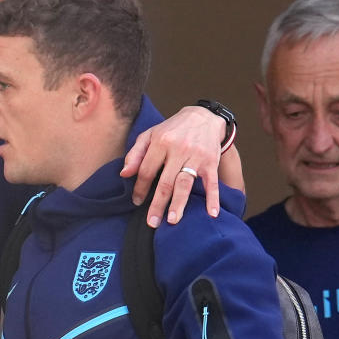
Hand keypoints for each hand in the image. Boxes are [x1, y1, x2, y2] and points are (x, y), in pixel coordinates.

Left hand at [120, 105, 225, 226]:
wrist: (203, 117)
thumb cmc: (172, 129)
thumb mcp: (150, 135)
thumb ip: (135, 154)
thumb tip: (124, 174)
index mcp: (161, 143)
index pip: (146, 170)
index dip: (140, 188)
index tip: (137, 201)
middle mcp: (178, 149)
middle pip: (165, 181)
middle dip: (158, 204)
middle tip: (152, 222)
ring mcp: (196, 156)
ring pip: (185, 183)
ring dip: (179, 203)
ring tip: (172, 220)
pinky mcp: (211, 161)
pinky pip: (212, 182)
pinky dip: (213, 198)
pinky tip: (211, 214)